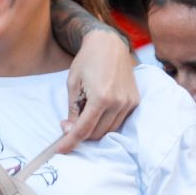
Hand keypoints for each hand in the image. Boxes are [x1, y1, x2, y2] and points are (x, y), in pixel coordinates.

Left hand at [61, 29, 138, 146]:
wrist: (109, 44)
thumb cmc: (87, 61)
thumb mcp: (73, 84)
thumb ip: (73, 109)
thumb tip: (70, 129)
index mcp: (100, 97)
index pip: (83, 129)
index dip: (70, 142)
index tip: (60, 150)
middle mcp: (118, 102)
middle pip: (97, 133)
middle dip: (80, 134)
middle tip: (68, 123)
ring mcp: (129, 102)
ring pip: (109, 130)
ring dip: (94, 129)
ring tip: (83, 112)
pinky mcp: (135, 101)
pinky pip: (118, 121)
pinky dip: (106, 122)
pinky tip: (97, 110)